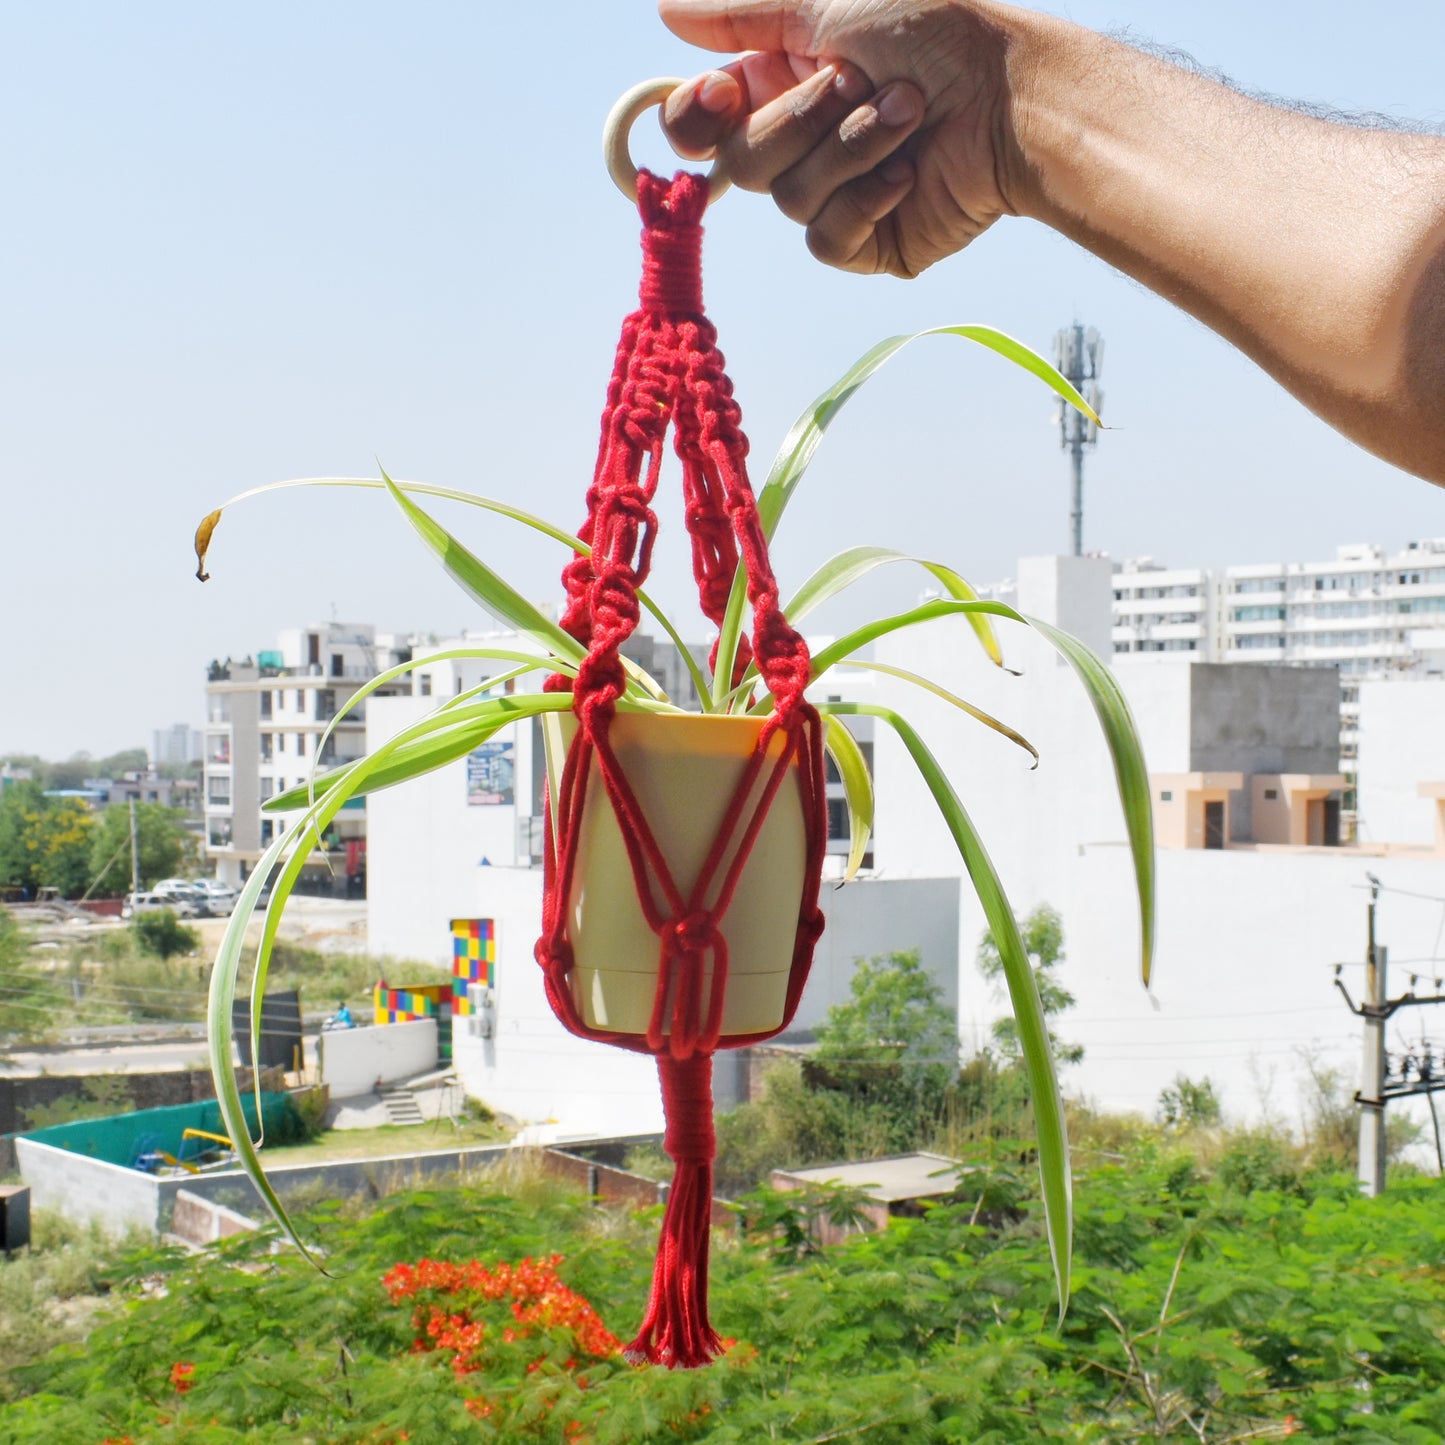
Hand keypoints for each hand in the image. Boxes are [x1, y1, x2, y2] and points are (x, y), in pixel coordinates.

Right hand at [658, 0, 1023, 276]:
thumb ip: (742, 15)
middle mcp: (802, 140)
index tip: (719, 96)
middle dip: (798, 120)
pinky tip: (908, 172)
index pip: (700, 123)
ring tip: (908, 115)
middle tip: (857, 83)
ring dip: (850, 148)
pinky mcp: (868, 241)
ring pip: (788, 199)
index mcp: (783, 84)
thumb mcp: (828, 3)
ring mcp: (834, 194)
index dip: (695, 118)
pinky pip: (827, 239)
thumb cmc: (935, 36)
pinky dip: (866, 199)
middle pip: (738, 163)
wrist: (1009, 98)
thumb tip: (667, 10)